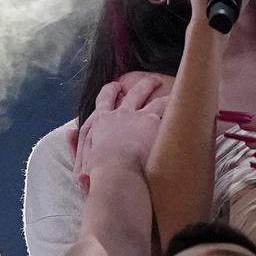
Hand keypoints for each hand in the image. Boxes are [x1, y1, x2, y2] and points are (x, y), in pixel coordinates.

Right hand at [71, 75, 167, 192]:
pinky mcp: (155, 121)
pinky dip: (176, 105)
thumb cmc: (97, 174)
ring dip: (163, 93)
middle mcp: (120, 114)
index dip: (110, 92)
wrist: (117, 173)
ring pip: (154, 98)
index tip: (115, 87)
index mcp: (101, 121)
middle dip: (141, 85)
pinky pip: (169, 107)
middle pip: (133, 93)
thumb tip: (69, 131)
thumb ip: (75, 145)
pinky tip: (186, 103)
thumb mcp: (80, 162)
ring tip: (173, 90)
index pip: (104, 101)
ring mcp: (139, 115)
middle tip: (150, 81)